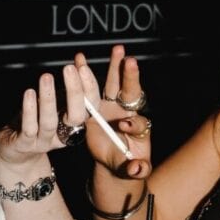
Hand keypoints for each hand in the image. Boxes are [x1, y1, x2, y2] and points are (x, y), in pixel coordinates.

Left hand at [0, 64, 89, 167]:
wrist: (16, 153)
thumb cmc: (38, 122)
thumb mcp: (56, 103)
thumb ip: (70, 83)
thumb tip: (79, 59)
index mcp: (75, 125)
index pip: (90, 108)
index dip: (89, 88)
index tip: (82, 67)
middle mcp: (62, 135)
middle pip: (76, 117)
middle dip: (75, 92)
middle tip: (70, 69)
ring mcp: (43, 141)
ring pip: (49, 123)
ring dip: (49, 99)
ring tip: (47, 77)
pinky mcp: (24, 144)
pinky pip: (29, 128)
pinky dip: (29, 110)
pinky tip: (30, 93)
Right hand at [74, 45, 150, 177]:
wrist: (114, 159)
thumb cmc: (125, 163)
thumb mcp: (130, 170)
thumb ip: (136, 169)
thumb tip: (138, 170)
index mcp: (138, 128)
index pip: (137, 122)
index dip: (132, 123)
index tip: (124, 126)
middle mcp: (127, 112)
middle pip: (131, 93)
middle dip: (131, 78)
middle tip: (130, 62)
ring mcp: (112, 106)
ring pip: (116, 84)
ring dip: (116, 66)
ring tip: (118, 49)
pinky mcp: (97, 105)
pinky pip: (94, 87)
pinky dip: (88, 73)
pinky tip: (81, 58)